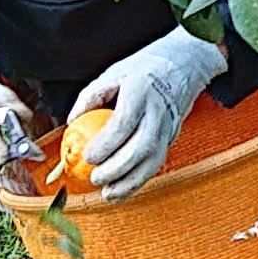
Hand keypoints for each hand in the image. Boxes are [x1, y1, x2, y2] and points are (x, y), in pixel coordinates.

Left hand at [61, 28, 230, 201]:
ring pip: (153, 161)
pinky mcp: (172, 137)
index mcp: (141, 91)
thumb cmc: (143, 69)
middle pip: (141, 147)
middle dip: (117, 169)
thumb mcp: (114, 73)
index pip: (124, 123)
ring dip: (130, 182)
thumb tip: (71, 122)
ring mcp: (169, 126)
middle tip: (94, 179)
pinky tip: (121, 191)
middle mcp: (158, 111)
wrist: (185, 64)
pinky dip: (139, 181)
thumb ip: (91, 96)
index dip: (106, 144)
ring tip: (107, 194)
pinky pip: (157, 164)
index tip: (88, 157)